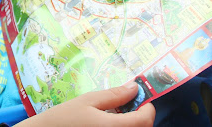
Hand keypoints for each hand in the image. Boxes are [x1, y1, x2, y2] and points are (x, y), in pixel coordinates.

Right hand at [19, 83, 155, 126]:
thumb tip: (134, 88)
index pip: (146, 119)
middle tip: (125, 104)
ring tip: (114, 113)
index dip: (147, 107)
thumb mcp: (87, 101)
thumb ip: (114, 95)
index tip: (140, 98)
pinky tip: (106, 123)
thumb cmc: (64, 118)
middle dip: (139, 115)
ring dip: (131, 123)